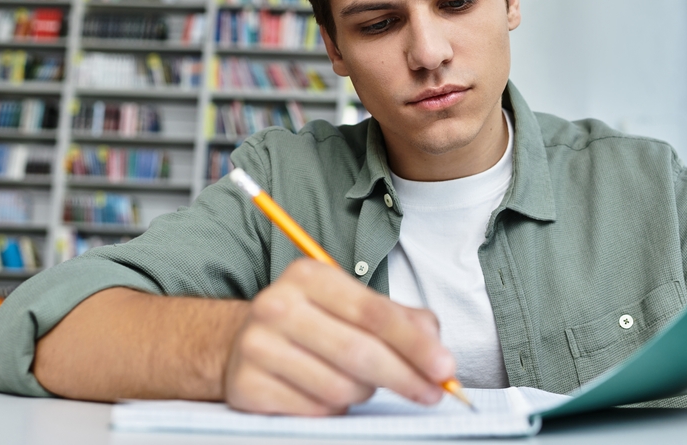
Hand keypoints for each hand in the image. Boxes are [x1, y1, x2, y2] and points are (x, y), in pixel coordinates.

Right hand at [224, 258, 455, 414]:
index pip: (373, 313)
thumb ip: (401, 320)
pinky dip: (334, 408)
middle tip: (432, 392)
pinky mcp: (247, 386)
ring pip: (341, 387)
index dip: (415, 344)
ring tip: (358, 381)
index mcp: (309, 275)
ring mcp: (258, 346)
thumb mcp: (352, 306)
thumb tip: (436, 349)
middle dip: (405, 377)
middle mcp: (277, 304)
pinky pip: (315, 410)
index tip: (445, 368)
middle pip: (359, 352)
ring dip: (364, 392)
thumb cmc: (312, 323)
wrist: (241, 344)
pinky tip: (327, 392)